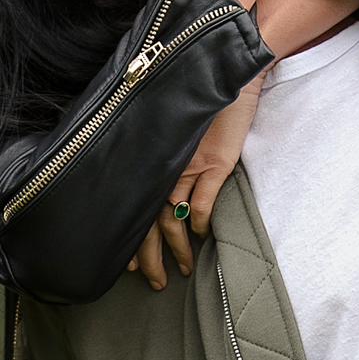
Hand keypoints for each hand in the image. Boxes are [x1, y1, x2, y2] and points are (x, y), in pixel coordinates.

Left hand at [127, 78, 265, 290]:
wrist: (229, 77)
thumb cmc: (203, 102)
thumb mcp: (180, 134)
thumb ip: (171, 163)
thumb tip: (166, 196)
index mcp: (153, 161)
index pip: (135, 209)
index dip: (131, 241)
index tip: (129, 266)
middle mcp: (164, 166)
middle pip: (148, 222)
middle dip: (149, 257)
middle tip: (154, 282)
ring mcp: (188, 166)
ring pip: (172, 220)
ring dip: (176, 250)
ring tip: (181, 269)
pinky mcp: (214, 164)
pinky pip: (201, 203)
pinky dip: (200, 224)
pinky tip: (203, 237)